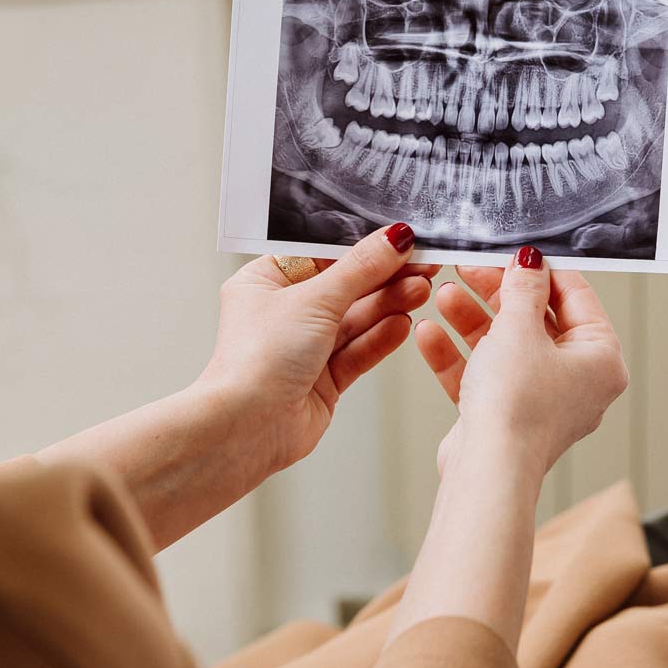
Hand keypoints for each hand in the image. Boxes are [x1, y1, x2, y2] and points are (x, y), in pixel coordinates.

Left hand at [199, 224, 438, 475]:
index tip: (401, 240)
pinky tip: (403, 324)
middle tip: (423, 264)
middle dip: (385, 277)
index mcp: (266, 282)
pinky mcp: (323, 379)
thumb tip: (395, 238)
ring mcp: (305, 348)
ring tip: (420, 290)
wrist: (245, 428)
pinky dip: (381, 337)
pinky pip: (359, 350)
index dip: (364, 247)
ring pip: (357, 319)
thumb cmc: (256, 360)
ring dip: (389, 304)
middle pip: (346, 286)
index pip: (325, 254)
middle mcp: (285, 313)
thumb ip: (361, 268)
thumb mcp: (315, 299)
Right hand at [414, 248, 628, 480]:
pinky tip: (429, 332)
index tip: (512, 251)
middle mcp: (577, 380)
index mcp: (601, 358)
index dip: (541, 270)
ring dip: (471, 319)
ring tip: (442, 294)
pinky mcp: (507, 415)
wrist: (487, 471)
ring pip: (506, 345)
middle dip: (496, 293)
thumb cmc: (517, 407)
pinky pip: (484, 375)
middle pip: (536, 319)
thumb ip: (523, 288)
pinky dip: (458, 354)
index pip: (576, 296)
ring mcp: (541, 399)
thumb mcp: (519, 328)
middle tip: (469, 267)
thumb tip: (530, 260)